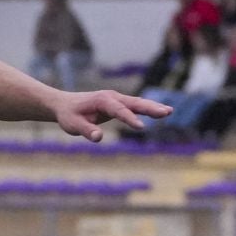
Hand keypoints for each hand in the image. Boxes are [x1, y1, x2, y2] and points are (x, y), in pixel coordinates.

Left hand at [52, 90, 171, 141]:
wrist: (65, 104)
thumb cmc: (69, 115)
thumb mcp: (73, 125)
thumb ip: (86, 130)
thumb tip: (98, 138)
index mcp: (102, 100)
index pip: (119, 110)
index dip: (130, 119)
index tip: (141, 127)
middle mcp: (113, 97)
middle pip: (134, 103)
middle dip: (150, 108)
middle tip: (166, 112)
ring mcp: (117, 99)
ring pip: (138, 103)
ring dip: (154, 107)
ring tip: (169, 112)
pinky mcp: (120, 104)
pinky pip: (136, 106)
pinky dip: (149, 108)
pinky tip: (161, 112)